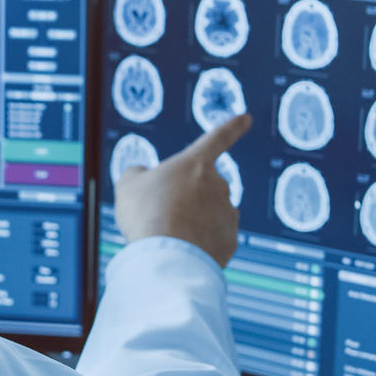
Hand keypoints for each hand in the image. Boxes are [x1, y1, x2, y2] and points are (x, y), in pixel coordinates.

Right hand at [115, 114, 251, 265]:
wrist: (167, 257)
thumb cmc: (146, 215)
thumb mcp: (128, 185)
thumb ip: (137, 174)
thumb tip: (144, 176)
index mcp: (196, 164)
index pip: (217, 139)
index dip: (232, 128)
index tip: (247, 118)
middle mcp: (218, 185)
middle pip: (202, 189)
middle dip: (186, 199)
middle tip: (160, 215)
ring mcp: (227, 213)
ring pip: (208, 215)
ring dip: (192, 222)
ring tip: (169, 237)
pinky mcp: (230, 240)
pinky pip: (213, 238)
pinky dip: (199, 244)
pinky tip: (182, 251)